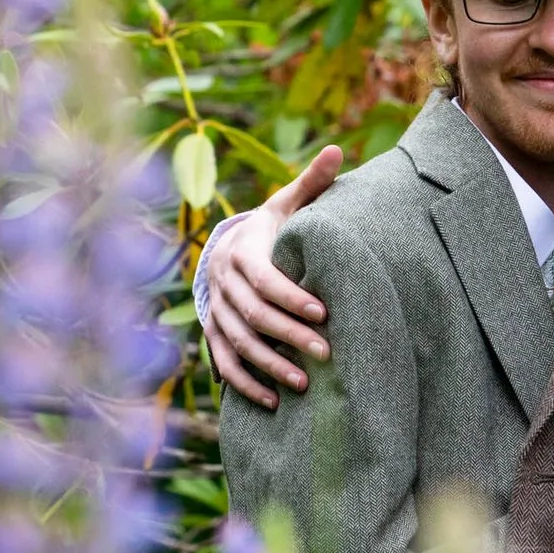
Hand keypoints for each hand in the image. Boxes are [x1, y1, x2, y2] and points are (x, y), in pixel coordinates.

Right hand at [200, 145, 341, 409]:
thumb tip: (340, 150)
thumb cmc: (270, 230)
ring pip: (238, 343)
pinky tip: (272, 402)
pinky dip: (246, 384)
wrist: (226, 251)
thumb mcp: (286, 205)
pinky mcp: (212, 334)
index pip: (264, 279)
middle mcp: (222, 284)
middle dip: (288, 336)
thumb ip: (312, 183)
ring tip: (305, 384)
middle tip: (325, 353)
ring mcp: (214, 312)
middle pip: (253, 316)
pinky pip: (224, 363)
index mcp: (242, 252)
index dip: (291, 296)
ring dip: (269, 366)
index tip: (323, 312)